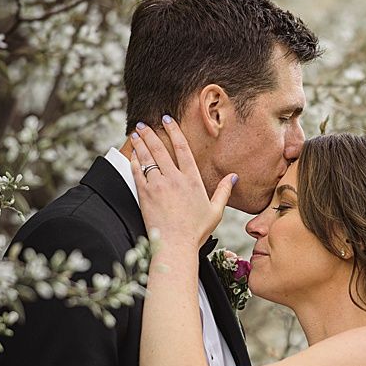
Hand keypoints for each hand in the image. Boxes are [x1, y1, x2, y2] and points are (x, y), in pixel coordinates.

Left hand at [129, 117, 235, 247]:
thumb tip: (233, 177)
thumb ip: (224, 191)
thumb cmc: (196, 231)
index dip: (174, 131)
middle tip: (143, 124)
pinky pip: (137, 173)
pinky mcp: (145, 195)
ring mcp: (158, 186)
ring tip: (135, 134)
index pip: (182, 148)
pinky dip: (134, 162)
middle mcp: (174, 179)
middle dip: (150, 133)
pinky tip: (132, 156)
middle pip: (160, 149)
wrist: (175, 245)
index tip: (167, 120)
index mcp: (192, 180)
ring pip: (147, 159)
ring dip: (140, 144)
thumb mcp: (215, 211)